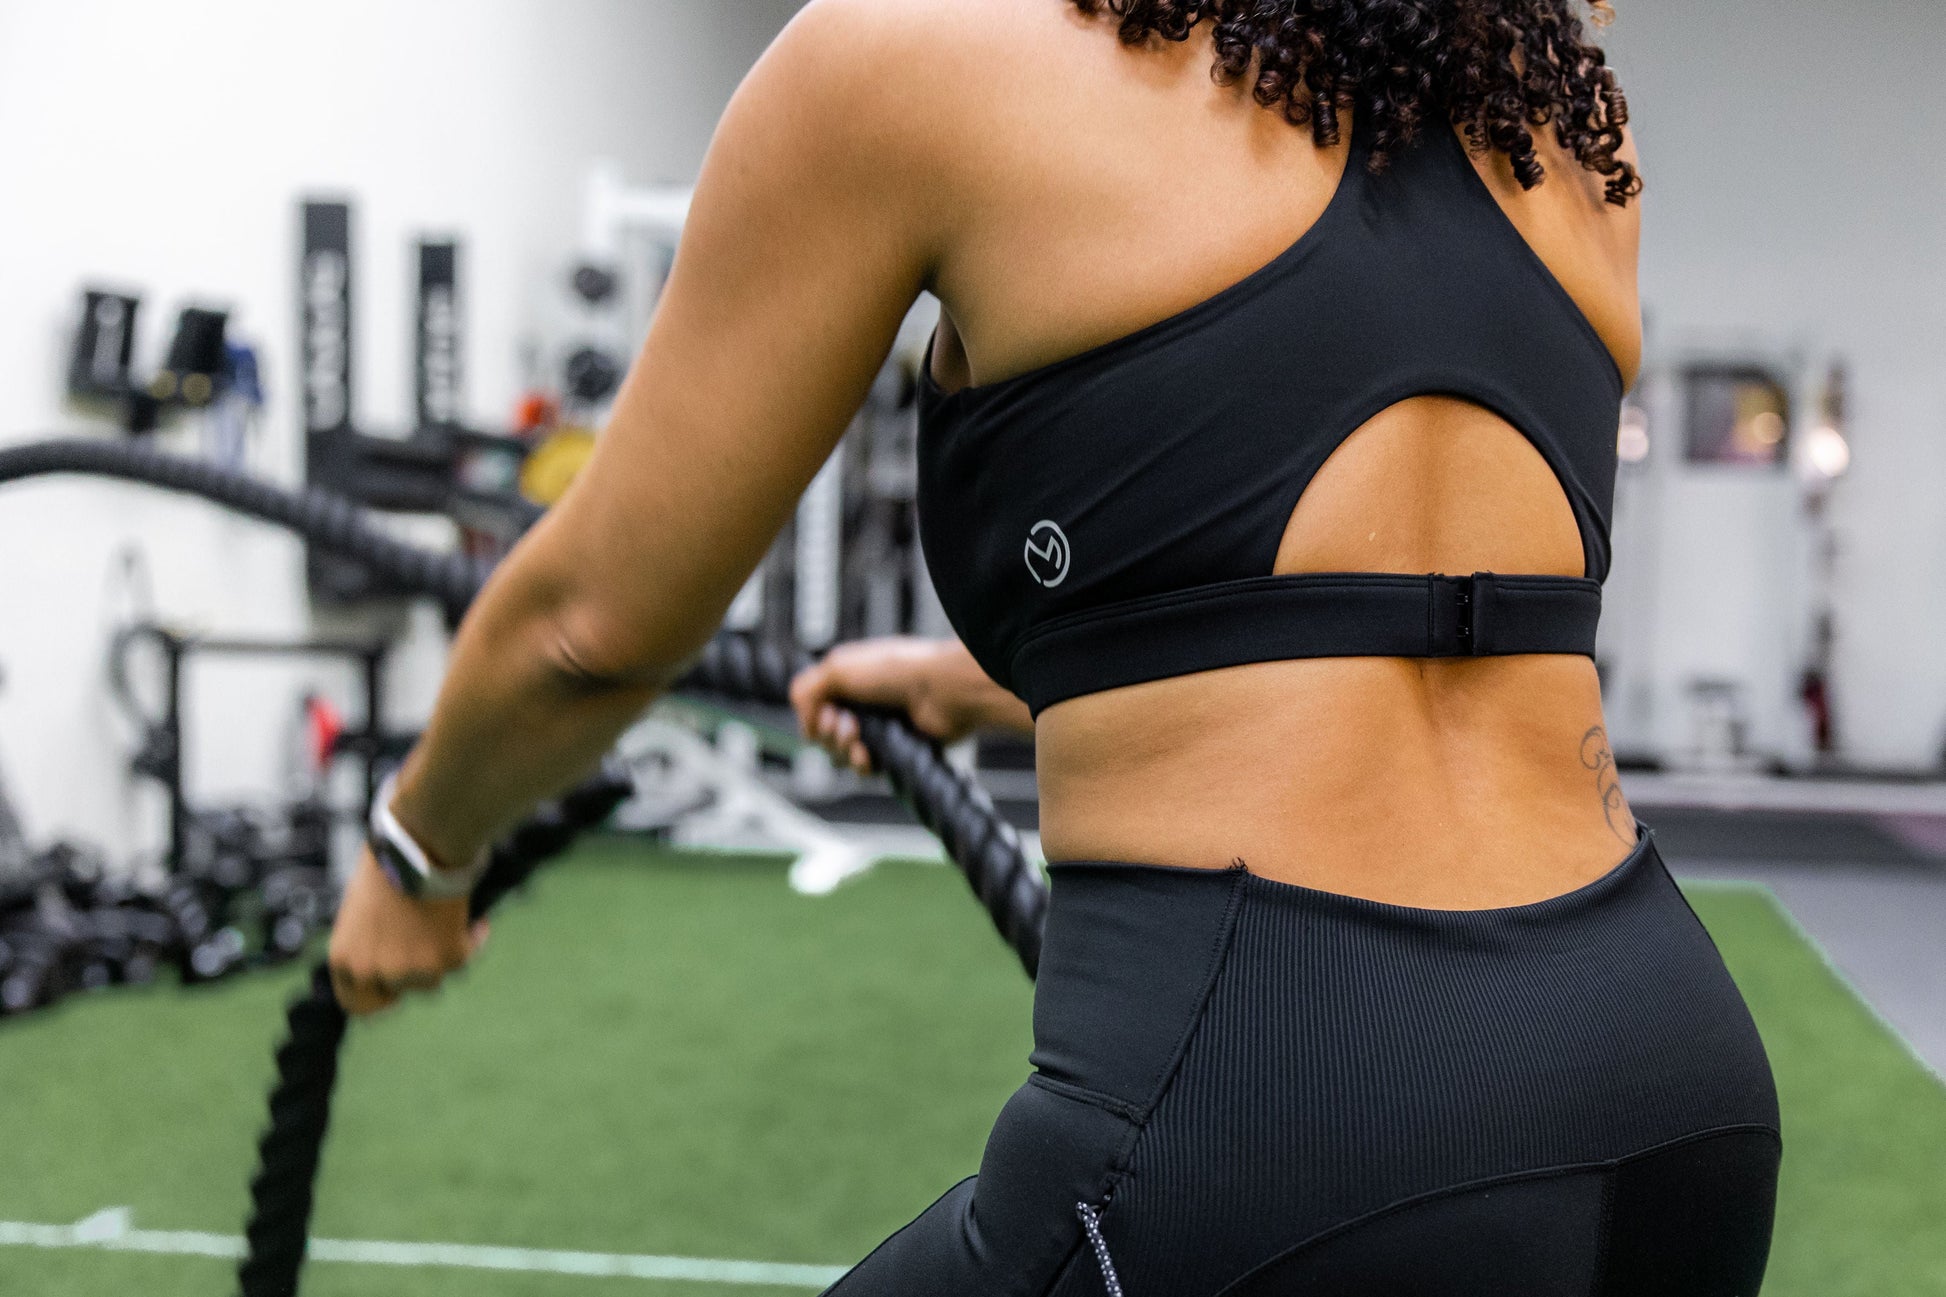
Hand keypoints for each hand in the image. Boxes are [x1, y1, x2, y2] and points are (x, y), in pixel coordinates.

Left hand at [327, 846, 487, 1015]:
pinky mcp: (449, 958)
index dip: (377, 993)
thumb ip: (366, 942)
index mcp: (346, 959)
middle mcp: (375, 971)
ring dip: (439, 955)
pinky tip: (474, 921)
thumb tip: (384, 954)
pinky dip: (472, 939)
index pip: (356, 1003)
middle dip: (410, 980)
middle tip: (422, 958)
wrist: (421, 846)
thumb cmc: (387, 865)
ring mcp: (413, 969)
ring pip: (432, 978)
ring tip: (442, 924)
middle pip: (398, 994)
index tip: (391, 985)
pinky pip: (466, 956)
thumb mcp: (359, 910)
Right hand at [789, 637, 1028, 772]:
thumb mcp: (838, 667)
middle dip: (828, 733)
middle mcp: (861, 702)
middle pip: (823, 734)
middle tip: (847, 723)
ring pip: (841, 754)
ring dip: (843, 750)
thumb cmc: (897, 671)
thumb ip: (805, 690)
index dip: (812, 716)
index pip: (812, 707)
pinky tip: (867, 756)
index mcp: (847, 678)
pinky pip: (865, 768)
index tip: (825, 712)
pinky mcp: (894, 749)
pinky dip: (861, 764)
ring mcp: (878, 727)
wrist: (942, 691)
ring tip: (858, 739)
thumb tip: (805, 722)